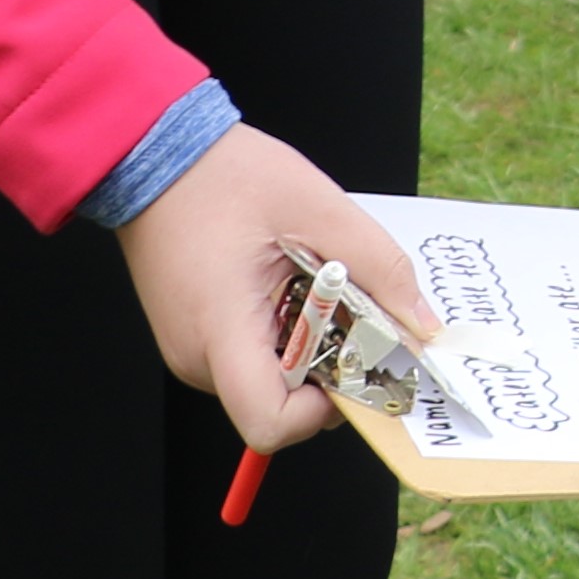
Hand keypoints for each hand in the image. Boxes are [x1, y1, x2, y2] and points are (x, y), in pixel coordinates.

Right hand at [117, 125, 439, 454]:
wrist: (155, 154)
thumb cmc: (226, 175)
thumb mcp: (321, 208)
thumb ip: (381, 268)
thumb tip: (423, 326)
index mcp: (221, 330)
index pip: (269, 423)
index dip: (322, 409)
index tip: (352, 361)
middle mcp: (198, 357)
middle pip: (280, 404)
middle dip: (327, 366)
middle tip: (344, 304)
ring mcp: (190, 350)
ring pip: (270, 380)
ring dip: (308, 345)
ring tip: (309, 280)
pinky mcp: (194, 338)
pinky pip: (252, 357)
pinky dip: (285, 332)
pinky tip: (287, 282)